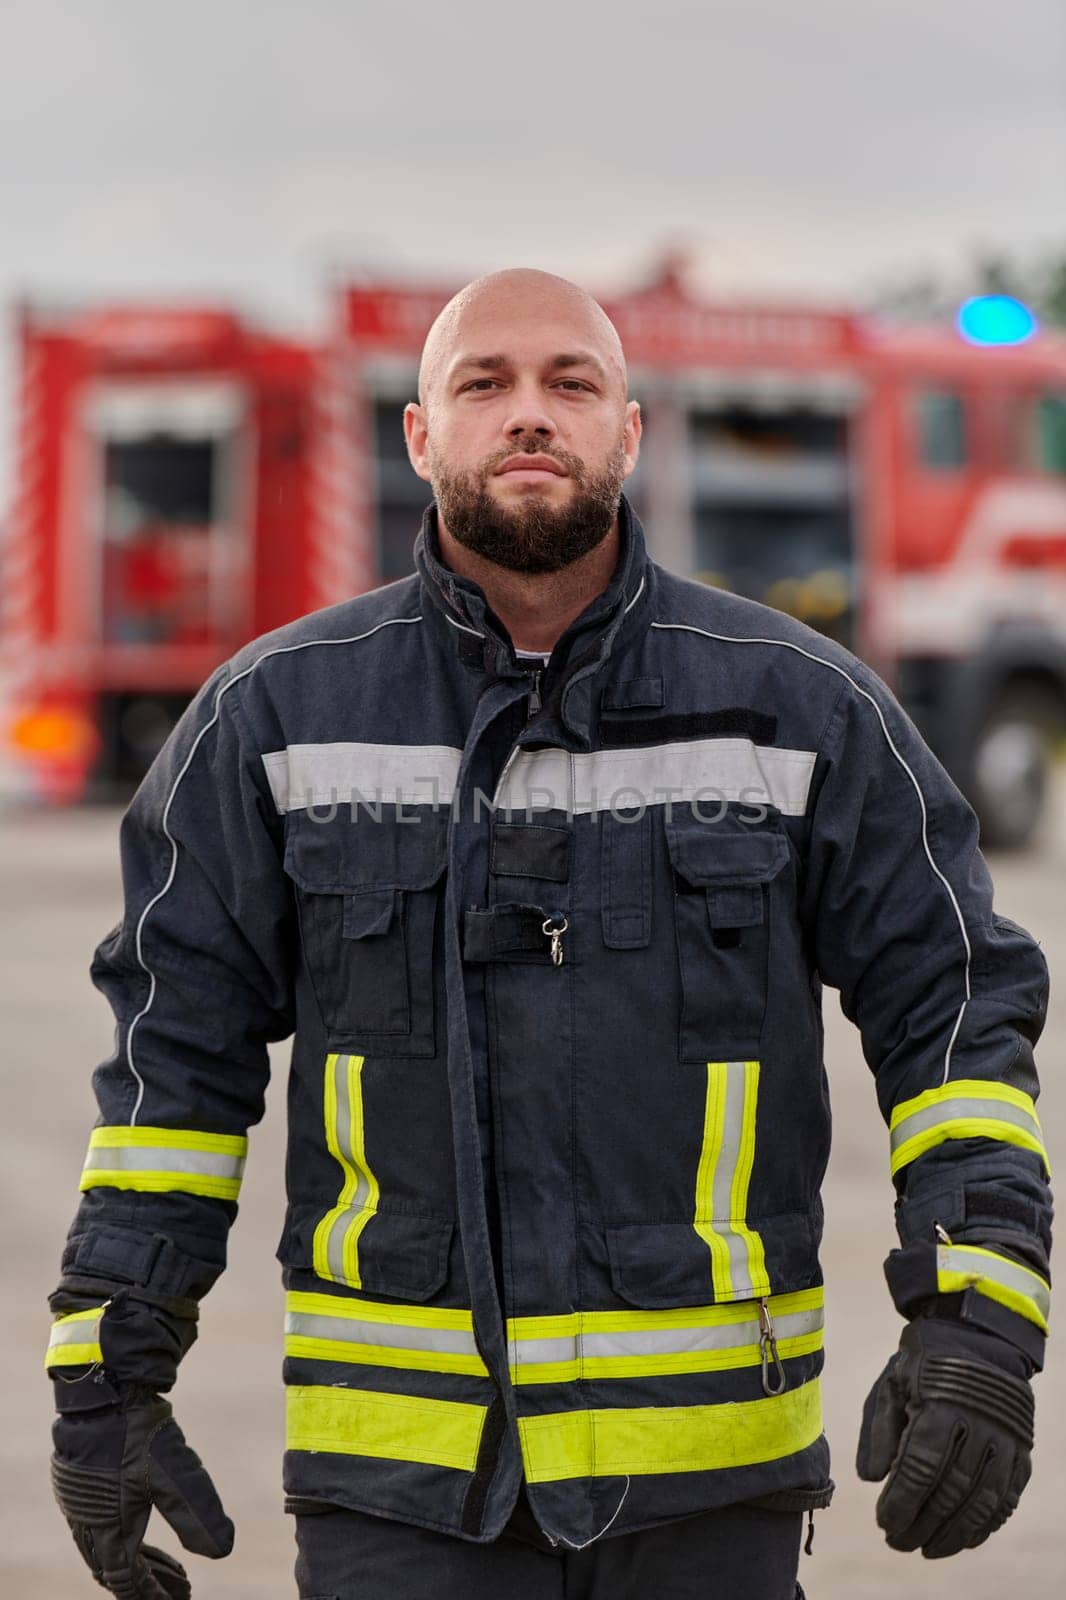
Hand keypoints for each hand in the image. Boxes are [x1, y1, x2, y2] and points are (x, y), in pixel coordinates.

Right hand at [51, 1386, 233, 1597]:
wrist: (103, 1389)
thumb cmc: (137, 1433)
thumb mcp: (176, 1475)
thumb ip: (197, 1515)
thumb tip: (224, 1551)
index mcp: (107, 1529)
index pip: (128, 1581)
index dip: (153, 1595)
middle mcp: (87, 1521)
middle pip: (114, 1569)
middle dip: (147, 1583)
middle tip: (180, 1586)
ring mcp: (80, 1501)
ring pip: (104, 1547)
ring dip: (136, 1559)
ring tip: (170, 1562)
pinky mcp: (79, 1480)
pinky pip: (98, 1524)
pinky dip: (122, 1534)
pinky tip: (141, 1518)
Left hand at [856, 1317, 1033, 1558]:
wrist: (978, 1338)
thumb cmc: (924, 1364)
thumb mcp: (892, 1383)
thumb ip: (879, 1431)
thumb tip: (871, 1480)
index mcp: (940, 1404)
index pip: (920, 1468)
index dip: (901, 1502)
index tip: (883, 1523)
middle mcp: (978, 1425)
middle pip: (950, 1491)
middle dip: (921, 1524)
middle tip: (897, 1542)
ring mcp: (1006, 1441)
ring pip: (981, 1503)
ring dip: (952, 1534)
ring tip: (926, 1549)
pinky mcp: (1022, 1453)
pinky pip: (1006, 1499)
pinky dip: (985, 1525)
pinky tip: (963, 1540)